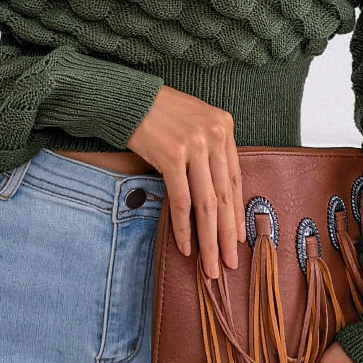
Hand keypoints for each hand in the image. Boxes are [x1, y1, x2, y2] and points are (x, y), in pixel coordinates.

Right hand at [126, 85, 243, 279]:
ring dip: (208, 239)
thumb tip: (217, 196)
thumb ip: (209, 150)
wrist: (126, 98)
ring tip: (210, 265)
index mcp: (224, 126)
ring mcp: (195, 145)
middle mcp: (214, 134)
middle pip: (224, 195)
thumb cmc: (158, 113)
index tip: (237, 239)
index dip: (236, 213)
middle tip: (230, 262)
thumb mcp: (193, 124)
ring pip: (206, 203)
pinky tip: (185, 246)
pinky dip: (183, 227)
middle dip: (227, 235)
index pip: (235, 179)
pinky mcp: (172, 155)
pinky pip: (181, 200)